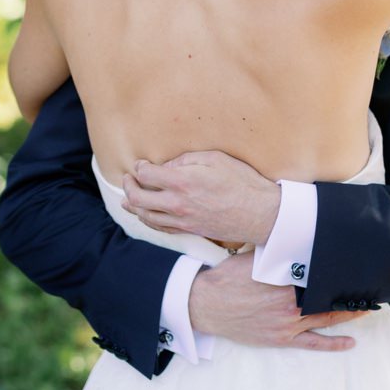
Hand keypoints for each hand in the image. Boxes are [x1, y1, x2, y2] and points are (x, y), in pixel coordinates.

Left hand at [124, 151, 280, 246]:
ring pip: (145, 216)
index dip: (139, 167)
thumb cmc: (242, 182)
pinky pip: (160, 227)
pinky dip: (147, 220)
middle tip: (128, 178)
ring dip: (132, 205)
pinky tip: (144, 214)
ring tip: (127, 198)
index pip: (146, 174)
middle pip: (137, 198)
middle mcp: (177, 204)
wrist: (262, 214)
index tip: (141, 163)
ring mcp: (182, 220)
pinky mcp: (189, 230)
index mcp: (182, 182)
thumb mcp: (215, 159)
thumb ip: (185, 160)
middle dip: (128, 186)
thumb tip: (166, 166)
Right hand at [188, 255, 366, 351]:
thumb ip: (276, 254)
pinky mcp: (282, 338)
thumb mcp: (252, 258)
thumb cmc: (226, 279)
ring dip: (349, 314)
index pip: (322, 276)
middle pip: (330, 297)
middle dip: (351, 293)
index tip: (358, 269)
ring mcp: (288, 324)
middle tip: (372, 288)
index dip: (341, 273)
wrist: (205, 305)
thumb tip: (296, 240)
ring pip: (327, 318)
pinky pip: (313, 343)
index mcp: (285, 282)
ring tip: (367, 308)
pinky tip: (350, 342)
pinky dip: (333, 344)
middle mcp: (291, 304)